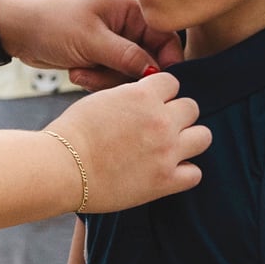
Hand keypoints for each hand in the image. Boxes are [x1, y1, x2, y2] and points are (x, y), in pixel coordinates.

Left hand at [0, 0, 167, 86]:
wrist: (14, 29)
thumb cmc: (50, 22)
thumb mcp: (91, 39)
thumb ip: (128, 56)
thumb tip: (158, 73)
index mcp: (130, 11)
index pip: (165, 38)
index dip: (164, 61)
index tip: (154, 83)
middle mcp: (126, 26)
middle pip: (149, 61)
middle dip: (125, 74)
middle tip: (100, 77)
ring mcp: (113, 44)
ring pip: (129, 74)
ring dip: (106, 80)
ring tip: (80, 74)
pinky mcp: (100, 59)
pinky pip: (111, 78)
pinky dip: (96, 81)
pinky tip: (76, 73)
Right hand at [49, 73, 209, 212]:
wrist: (61, 167)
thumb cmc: (72, 133)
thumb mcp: (101, 99)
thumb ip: (130, 96)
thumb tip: (145, 96)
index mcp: (143, 95)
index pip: (173, 83)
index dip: (161, 94)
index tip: (150, 106)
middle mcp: (161, 120)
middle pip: (192, 107)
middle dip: (177, 116)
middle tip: (158, 129)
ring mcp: (167, 151)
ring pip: (203, 136)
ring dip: (188, 141)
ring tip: (169, 148)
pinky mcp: (166, 180)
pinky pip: (195, 173)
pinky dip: (184, 173)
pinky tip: (166, 172)